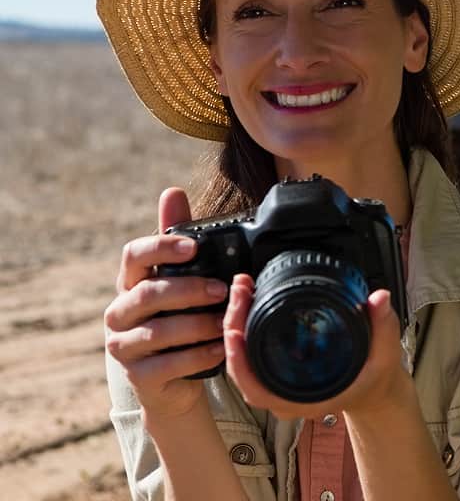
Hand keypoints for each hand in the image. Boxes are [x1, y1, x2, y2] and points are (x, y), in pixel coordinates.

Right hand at [104, 188, 227, 419]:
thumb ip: (178, 240)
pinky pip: (169, 363)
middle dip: (190, 289)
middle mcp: (120, 312)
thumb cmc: (181, 320)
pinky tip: (219, 349)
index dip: (161, 247)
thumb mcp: (182, 280)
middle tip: (222, 290)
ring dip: (199, 324)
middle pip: (148, 293)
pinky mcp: (138, 377)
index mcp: (131, 283)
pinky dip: (199, 355)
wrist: (175, 381)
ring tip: (226, 322)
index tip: (194, 246)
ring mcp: (123, 346)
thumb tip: (172, 191)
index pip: (133, 255)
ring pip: (159, 331)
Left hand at [222, 274, 411, 420]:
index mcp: (306, 400)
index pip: (258, 390)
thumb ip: (382, 326)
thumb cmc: (375, 382)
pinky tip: (248, 307)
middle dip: (234, 328)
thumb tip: (378, 299)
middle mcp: (286, 397)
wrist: (375, 393)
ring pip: (243, 363)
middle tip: (240, 293)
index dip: (240, 364)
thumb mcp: (385, 356)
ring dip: (236, 327)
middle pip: (242, 370)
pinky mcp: (279, 373)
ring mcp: (280, 387)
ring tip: (241, 293)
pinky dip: (244, 332)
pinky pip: (251, 358)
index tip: (234, 332)